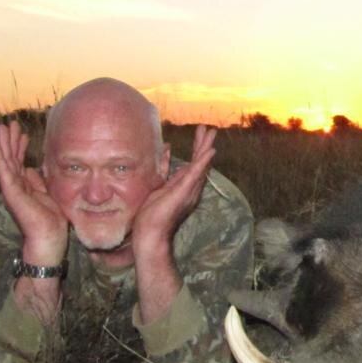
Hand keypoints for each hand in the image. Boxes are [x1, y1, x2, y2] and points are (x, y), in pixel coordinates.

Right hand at [0, 120, 67, 264]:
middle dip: (11, 140)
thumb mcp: (46, 194)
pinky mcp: (11, 192)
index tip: (23, 132)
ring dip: (5, 143)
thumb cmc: (50, 219)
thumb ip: (37, 181)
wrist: (48, 237)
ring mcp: (12, 188)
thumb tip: (32, 168)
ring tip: (3, 126)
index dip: (21, 147)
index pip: (20, 162)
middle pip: (11, 158)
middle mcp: (16, 186)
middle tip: (10, 123)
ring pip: (6, 161)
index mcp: (24, 186)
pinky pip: (4, 171)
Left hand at [131, 125, 216, 258]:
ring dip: (206, 148)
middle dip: (203, 144)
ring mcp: (189, 190)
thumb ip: (163, 169)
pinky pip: (195, 174)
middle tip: (209, 128)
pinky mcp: (184, 192)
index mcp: (183, 186)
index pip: (192, 163)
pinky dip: (203, 162)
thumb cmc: (150, 215)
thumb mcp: (156, 185)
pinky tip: (210, 151)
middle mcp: (190, 188)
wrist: (150, 234)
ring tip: (211, 133)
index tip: (200, 133)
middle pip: (199, 161)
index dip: (197, 148)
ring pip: (200, 164)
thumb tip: (165, 150)